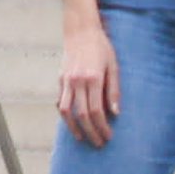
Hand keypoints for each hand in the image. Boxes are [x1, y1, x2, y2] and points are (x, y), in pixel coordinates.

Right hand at [55, 24, 118, 149]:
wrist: (80, 30)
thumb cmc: (101, 47)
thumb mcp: (113, 66)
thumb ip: (113, 90)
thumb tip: (115, 112)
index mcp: (93, 78)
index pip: (96, 111)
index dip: (102, 126)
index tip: (108, 135)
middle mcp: (77, 82)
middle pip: (82, 115)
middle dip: (91, 132)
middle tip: (98, 143)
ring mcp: (66, 81)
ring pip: (65, 111)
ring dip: (73, 127)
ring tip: (81, 137)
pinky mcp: (60, 79)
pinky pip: (59, 101)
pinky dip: (64, 114)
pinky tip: (71, 121)